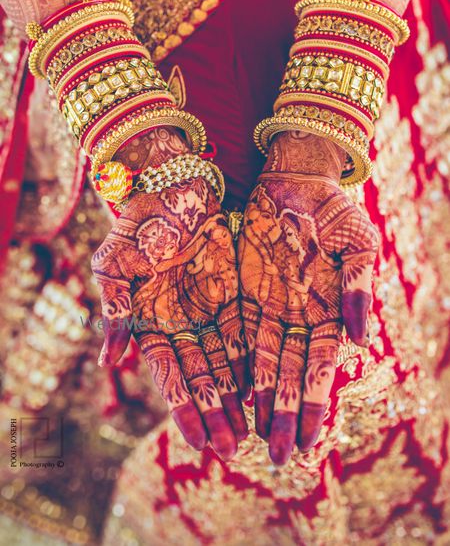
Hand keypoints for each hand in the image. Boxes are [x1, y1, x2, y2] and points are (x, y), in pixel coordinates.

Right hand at [92, 132, 248, 460]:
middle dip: (219, 416)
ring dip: (241, 398)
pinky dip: (258, 359)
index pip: (172, 376)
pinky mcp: (238, 290)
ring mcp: (212, 308)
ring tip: (259, 432)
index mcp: (153, 321)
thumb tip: (108, 360)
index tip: (203, 443)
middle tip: (237, 452)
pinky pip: (251, 331)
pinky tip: (270, 387)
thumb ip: (114, 308)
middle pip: (205, 378)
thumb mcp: (116, 263)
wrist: (175, 182)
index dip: (188, 409)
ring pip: (230, 362)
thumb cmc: (140, 221)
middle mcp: (185, 322)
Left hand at [238, 131, 378, 463]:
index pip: (319, 367)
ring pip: (261, 362)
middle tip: (276, 458)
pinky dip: (234, 363)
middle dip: (282, 415)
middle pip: (288, 373)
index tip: (307, 442)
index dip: (312, 403)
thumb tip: (360, 339)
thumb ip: (360, 289)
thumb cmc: (334, 210)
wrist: (296, 180)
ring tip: (249, 438)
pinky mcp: (244, 292)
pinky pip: (237, 333)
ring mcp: (270, 307)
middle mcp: (299, 316)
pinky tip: (229, 393)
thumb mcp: (358, 246)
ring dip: (257, 399)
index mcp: (330, 310)